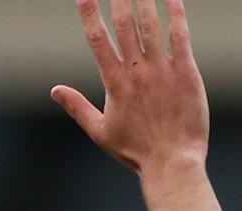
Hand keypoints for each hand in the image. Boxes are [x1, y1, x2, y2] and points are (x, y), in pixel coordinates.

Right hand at [51, 0, 207, 174]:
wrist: (172, 163)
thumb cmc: (137, 152)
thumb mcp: (100, 131)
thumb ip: (77, 107)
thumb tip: (54, 90)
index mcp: (114, 81)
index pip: (96, 37)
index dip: (88, 12)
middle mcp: (136, 71)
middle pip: (124, 24)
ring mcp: (162, 71)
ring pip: (150, 26)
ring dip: (144, 1)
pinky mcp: (186, 75)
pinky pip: (180, 38)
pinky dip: (176, 16)